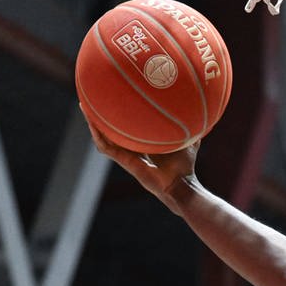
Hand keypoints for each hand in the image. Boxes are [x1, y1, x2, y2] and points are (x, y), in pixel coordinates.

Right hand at [81, 104, 199, 205]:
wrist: (180, 184)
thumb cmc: (185, 166)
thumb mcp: (187, 142)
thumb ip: (192, 129)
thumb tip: (201, 113)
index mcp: (143, 146)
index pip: (127, 130)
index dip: (120, 119)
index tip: (115, 103)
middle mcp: (132, 150)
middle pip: (111, 133)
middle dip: (101, 119)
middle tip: (92, 101)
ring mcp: (126, 156)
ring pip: (104, 138)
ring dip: (93, 124)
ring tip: (85, 107)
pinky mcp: (124, 161)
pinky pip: (106, 147)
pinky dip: (98, 135)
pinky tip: (92, 122)